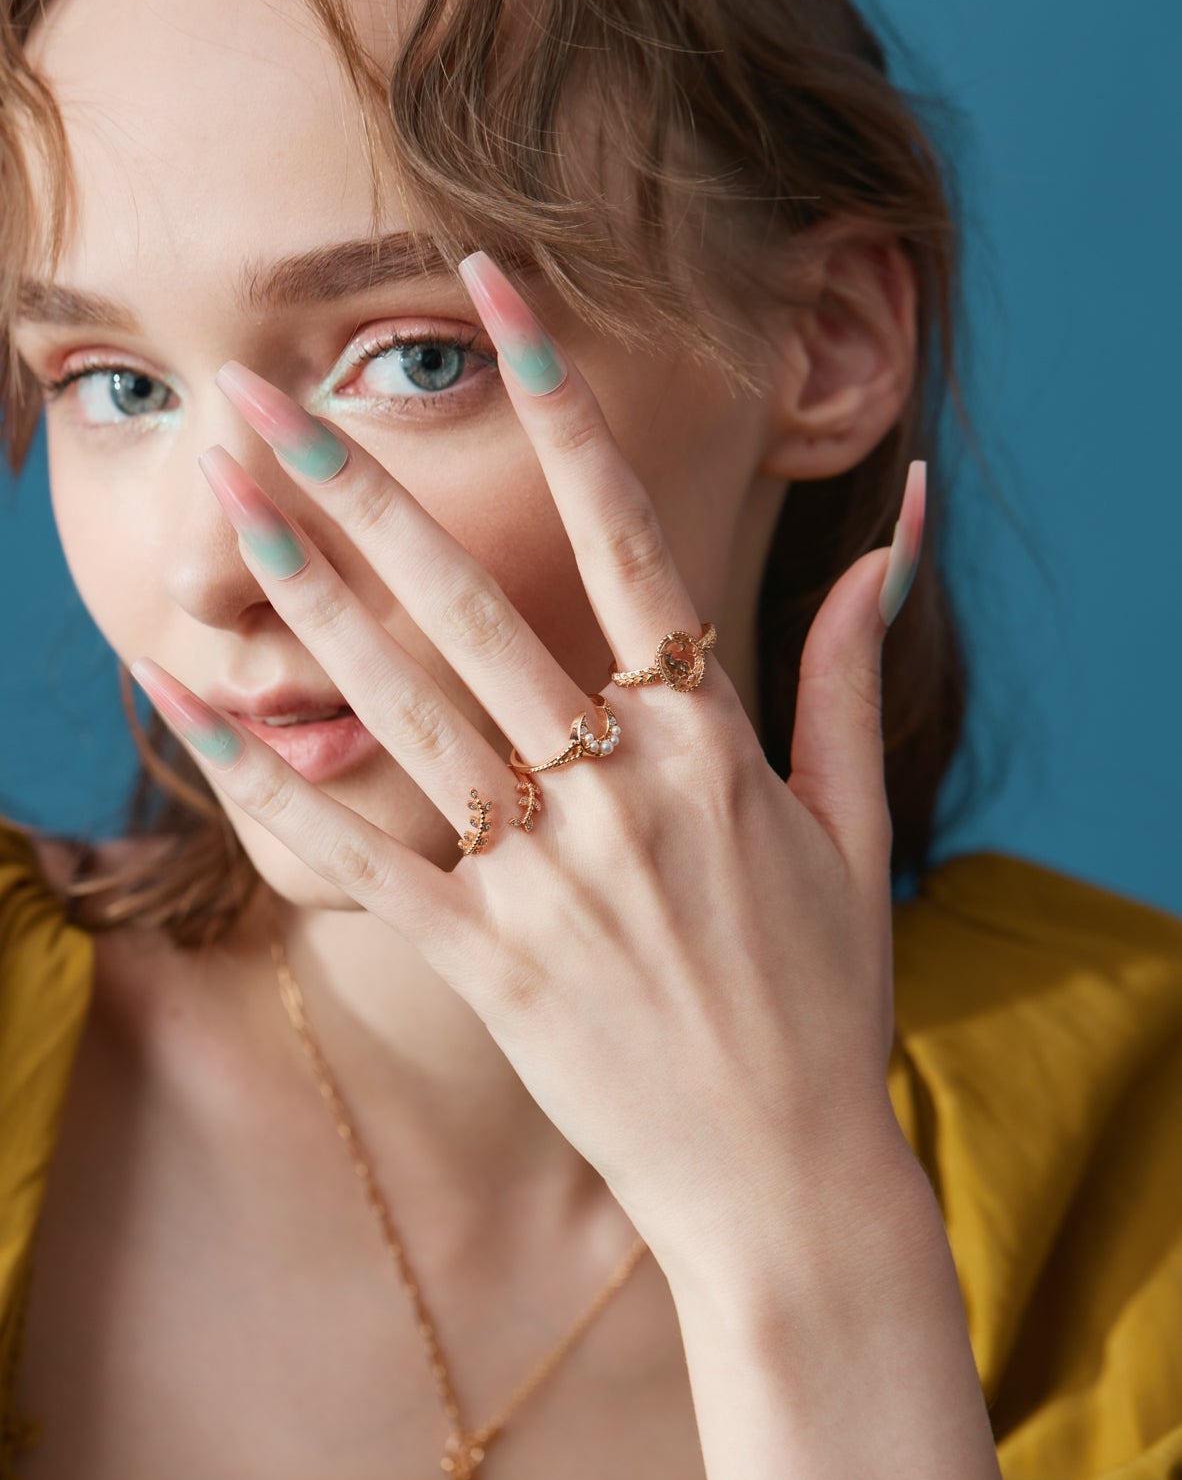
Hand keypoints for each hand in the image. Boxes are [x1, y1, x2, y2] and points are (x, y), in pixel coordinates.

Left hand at [130, 250, 926, 1284]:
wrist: (784, 1180)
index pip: (628, 539)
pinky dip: (275, 788)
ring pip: (409, 712)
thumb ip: (849, 678)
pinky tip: (195, 712)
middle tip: (271, 394)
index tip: (498, 299)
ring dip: (312, 602)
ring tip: (228, 511)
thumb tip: (888, 546)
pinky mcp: (487, 963)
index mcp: (714, 743)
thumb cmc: (824, 1000)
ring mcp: (548, 879)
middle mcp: (624, 791)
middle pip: (479, 607)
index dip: (561, 408)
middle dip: (370, 488)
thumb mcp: (854, 828)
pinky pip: (363, 862)